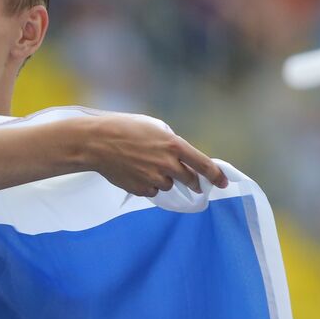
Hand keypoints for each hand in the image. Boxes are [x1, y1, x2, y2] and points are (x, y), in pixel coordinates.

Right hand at [81, 111, 227, 196]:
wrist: (96, 143)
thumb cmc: (123, 129)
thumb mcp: (153, 127)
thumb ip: (170, 143)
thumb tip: (179, 156)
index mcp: (174, 145)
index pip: (203, 164)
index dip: (216, 175)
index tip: (223, 182)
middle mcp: (168, 164)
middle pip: (190, 180)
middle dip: (192, 181)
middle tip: (191, 181)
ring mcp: (154, 178)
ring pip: (169, 186)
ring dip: (164, 179)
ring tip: (146, 167)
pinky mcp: (141, 189)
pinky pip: (152, 191)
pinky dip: (149, 185)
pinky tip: (136, 173)